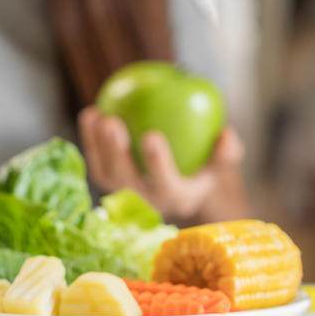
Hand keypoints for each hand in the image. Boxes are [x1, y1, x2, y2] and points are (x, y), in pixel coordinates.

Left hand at [78, 106, 245, 221]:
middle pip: (126, 181)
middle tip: (113, 122)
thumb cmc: (200, 165)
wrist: (175, 180)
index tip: (151, 134)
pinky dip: (89, 139)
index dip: (157, 163)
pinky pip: (95, 160)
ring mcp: (122, 195)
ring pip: (105, 173)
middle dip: (116, 153)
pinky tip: (91, 113)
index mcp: (176, 199)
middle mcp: (146, 203)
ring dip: (97, 145)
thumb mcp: (219, 163)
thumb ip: (227, 152)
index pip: (166, 185)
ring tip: (98, 115)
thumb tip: (226, 134)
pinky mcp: (106, 183)